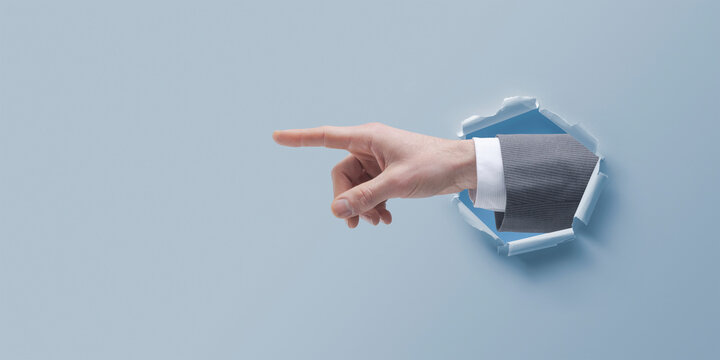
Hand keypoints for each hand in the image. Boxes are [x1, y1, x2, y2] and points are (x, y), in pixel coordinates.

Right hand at [273, 123, 475, 227]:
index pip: (325, 137)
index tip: (276, 137)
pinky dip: (373, 206)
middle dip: (347, 200)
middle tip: (357, 222)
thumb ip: (365, 197)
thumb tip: (336, 211)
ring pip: (355, 187)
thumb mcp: (397, 184)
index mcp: (368, 137)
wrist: (462, 169)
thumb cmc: (433, 165)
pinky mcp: (387, 173)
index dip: (299, 138)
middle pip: (341, 175)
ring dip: (362, 206)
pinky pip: (369, 191)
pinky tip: (385, 219)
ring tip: (378, 223)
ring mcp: (378, 161)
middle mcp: (369, 146)